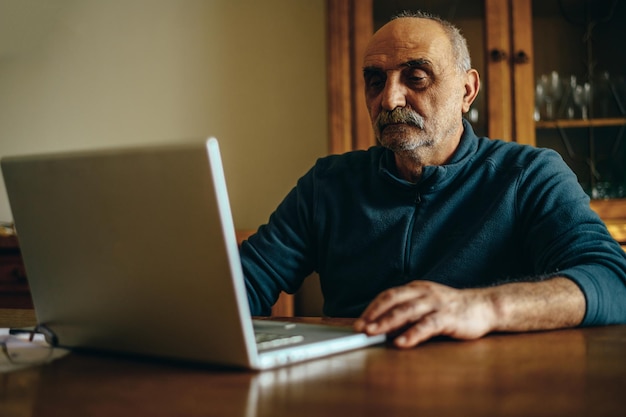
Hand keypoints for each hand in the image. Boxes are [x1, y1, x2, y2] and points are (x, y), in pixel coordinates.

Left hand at [354, 280, 495, 347]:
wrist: (485, 307)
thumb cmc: (452, 309)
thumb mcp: (427, 305)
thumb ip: (407, 313)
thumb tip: (383, 328)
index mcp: (416, 289)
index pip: (388, 295)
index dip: (372, 308)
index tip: (359, 322)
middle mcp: (424, 293)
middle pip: (393, 301)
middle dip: (374, 314)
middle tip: (360, 328)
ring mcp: (436, 304)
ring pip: (406, 311)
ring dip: (386, 323)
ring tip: (372, 333)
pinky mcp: (448, 317)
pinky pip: (426, 325)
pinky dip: (412, 334)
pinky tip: (400, 343)